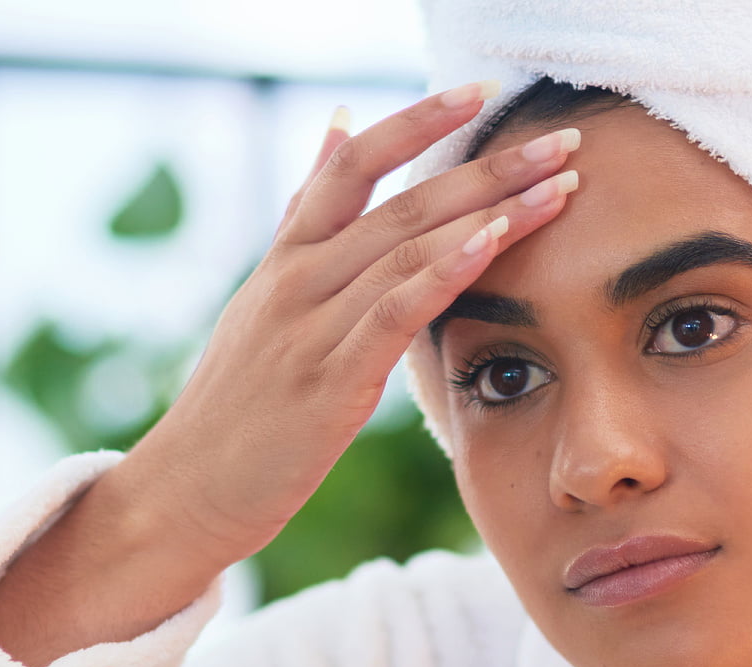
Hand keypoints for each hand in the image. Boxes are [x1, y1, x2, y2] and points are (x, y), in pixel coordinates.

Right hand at [121, 81, 580, 568]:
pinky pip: (392, 310)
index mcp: (286, 258)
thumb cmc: (239, 405)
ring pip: (406, 247)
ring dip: (490, 212)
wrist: (187, 489)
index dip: (416, 119)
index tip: (478, 91)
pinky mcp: (327, 380)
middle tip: (565, 141)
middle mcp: (296, 277)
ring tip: (559, 186)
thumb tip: (333, 127)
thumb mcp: (264, 300)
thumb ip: (305, 218)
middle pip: (400, 200)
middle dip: (489, 166)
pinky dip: (443, 271)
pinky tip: (493, 242)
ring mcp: (308, 326)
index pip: (352, 163)